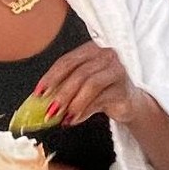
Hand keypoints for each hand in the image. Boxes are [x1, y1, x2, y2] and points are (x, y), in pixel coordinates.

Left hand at [33, 42, 152, 128]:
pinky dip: (85, 111)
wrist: (130, 103)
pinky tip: (75, 120)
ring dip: (73, 103)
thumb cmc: (102, 91)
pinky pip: (101, 99)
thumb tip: (40, 101)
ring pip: (91, 85)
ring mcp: (117, 70)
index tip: (38, 93)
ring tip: (62, 117)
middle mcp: (106, 55)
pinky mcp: (124, 88)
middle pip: (79, 72)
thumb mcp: (81, 87)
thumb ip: (64, 88)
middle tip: (49, 110)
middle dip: (61, 93)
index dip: (51, 77)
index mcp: (91, 50)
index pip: (67, 61)